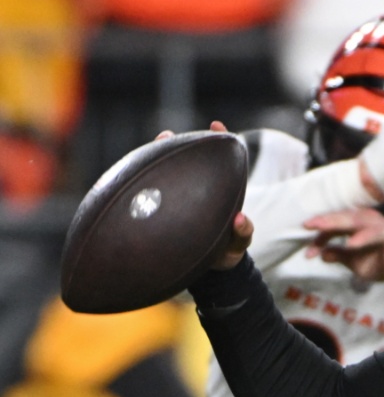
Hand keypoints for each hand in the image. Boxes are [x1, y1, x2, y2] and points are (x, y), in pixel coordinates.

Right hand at [155, 121, 252, 270]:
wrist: (207, 270)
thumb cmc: (226, 251)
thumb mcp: (238, 244)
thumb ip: (243, 233)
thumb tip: (241, 218)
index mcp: (217, 193)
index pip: (218, 162)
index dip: (218, 141)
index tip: (216, 126)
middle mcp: (195, 191)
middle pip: (187, 162)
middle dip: (178, 145)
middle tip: (167, 136)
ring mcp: (177, 201)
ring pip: (165, 176)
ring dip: (156, 161)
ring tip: (149, 150)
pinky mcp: (161, 213)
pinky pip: (150, 198)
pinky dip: (140, 189)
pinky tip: (128, 181)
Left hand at [303, 207, 383, 283]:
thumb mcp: (356, 263)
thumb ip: (340, 256)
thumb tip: (321, 254)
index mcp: (357, 226)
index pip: (334, 227)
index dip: (319, 238)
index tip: (307, 253)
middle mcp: (367, 221)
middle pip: (342, 218)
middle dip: (323, 222)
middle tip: (306, 225)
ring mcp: (380, 226)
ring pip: (355, 221)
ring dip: (338, 224)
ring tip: (321, 227)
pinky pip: (375, 234)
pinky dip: (362, 238)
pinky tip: (350, 244)